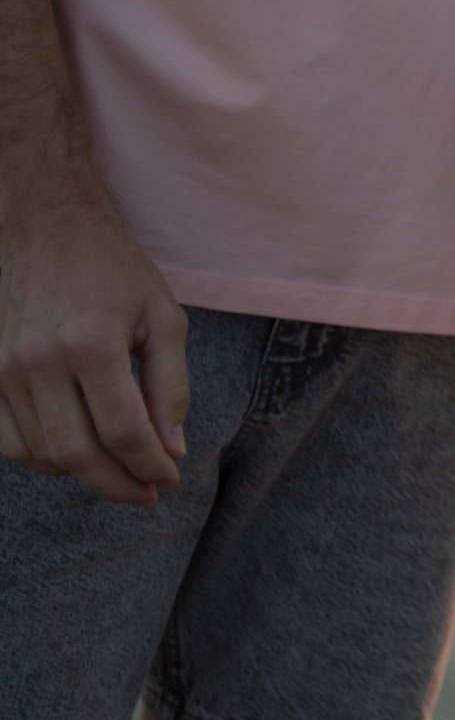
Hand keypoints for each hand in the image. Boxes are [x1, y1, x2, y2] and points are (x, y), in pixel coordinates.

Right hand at [0, 171, 189, 506]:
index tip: (170, 480)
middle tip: (146, 492)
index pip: (124, 432)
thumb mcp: (162, 316)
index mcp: (91, 344)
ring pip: (41, 455)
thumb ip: (170, 386)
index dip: (150, 467)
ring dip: (83, 475)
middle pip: (77, 455)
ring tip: (118, 472)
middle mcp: (38, 362)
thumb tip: (172, 449)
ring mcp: (2, 371)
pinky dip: (44, 459)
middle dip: (118, 484)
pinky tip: (76, 454)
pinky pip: (10, 441)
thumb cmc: (113, 269)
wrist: (43, 227)